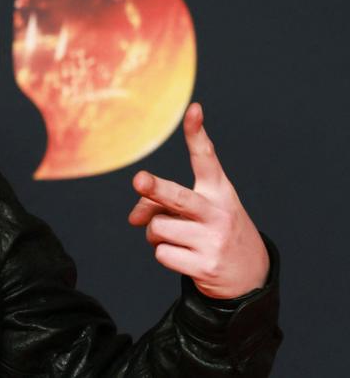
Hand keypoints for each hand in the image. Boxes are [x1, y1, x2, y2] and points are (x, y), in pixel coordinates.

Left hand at [127, 102, 268, 298]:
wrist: (250, 275)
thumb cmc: (213, 231)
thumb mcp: (197, 212)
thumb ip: (160, 204)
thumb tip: (132, 219)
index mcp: (218, 191)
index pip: (207, 157)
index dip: (197, 133)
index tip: (193, 109)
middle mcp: (218, 212)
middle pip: (178, 197)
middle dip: (156, 189)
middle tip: (139, 179)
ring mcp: (213, 240)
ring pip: (157, 228)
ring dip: (155, 234)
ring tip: (179, 238)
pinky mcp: (205, 266)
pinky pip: (162, 253)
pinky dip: (165, 254)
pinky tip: (186, 257)